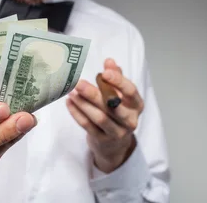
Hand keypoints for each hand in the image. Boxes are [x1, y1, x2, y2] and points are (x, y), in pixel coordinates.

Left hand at [66, 58, 143, 172]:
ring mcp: (117, 133)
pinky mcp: (102, 140)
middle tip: (78, 83)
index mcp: (137, 105)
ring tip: (71, 92)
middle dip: (94, 94)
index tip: (104, 72)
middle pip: (112, 106)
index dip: (118, 81)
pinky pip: (88, 126)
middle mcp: (130, 120)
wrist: (115, 144)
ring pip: (99, 117)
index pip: (130, 91)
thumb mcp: (121, 95)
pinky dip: (77, 113)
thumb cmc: (118, 111)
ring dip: (83, 104)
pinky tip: (69, 102)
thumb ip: (116, 77)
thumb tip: (109, 61)